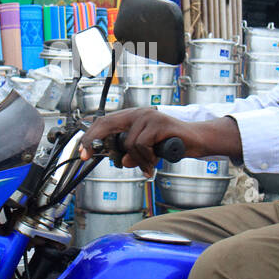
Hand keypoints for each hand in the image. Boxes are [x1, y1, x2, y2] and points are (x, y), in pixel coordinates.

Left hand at [80, 108, 241, 176]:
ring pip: (129, 143)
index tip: (82, 152)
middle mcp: (139, 113)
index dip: (91, 136)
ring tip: (150, 166)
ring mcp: (149, 116)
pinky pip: (143, 144)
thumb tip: (122, 162)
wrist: (196, 140)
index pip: (105, 122)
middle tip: (87, 156)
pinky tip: (157, 160)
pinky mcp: (159, 123)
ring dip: (138, 160)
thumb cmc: (171, 144)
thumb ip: (133, 156)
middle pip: (107, 123)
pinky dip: (147, 158)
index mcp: (133, 118)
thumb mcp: (147, 153)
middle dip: (94, 141)